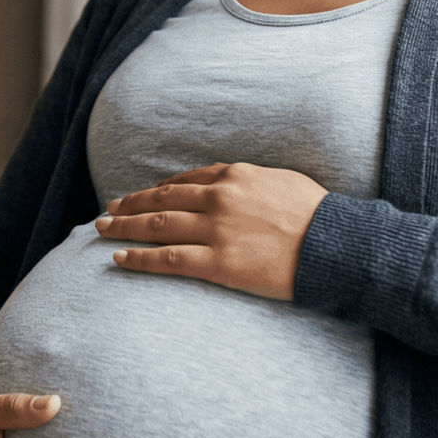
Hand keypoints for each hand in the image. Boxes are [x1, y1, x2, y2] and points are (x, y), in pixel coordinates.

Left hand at [95, 162, 328, 300]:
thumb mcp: (283, 182)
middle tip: (109, 211)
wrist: (335, 246)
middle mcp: (219, 198)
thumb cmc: (318, 216)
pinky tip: (119, 257)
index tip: (141, 196)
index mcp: (235, 175)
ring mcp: (216, 230)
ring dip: (125, 226)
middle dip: (131, 205)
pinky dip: (139, 257)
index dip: (157, 188)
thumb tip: (235, 185)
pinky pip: (167, 258)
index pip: (185, 179)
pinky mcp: (218, 262)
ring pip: (157, 225)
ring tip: (102, 229)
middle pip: (163, 198)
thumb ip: (251, 183)